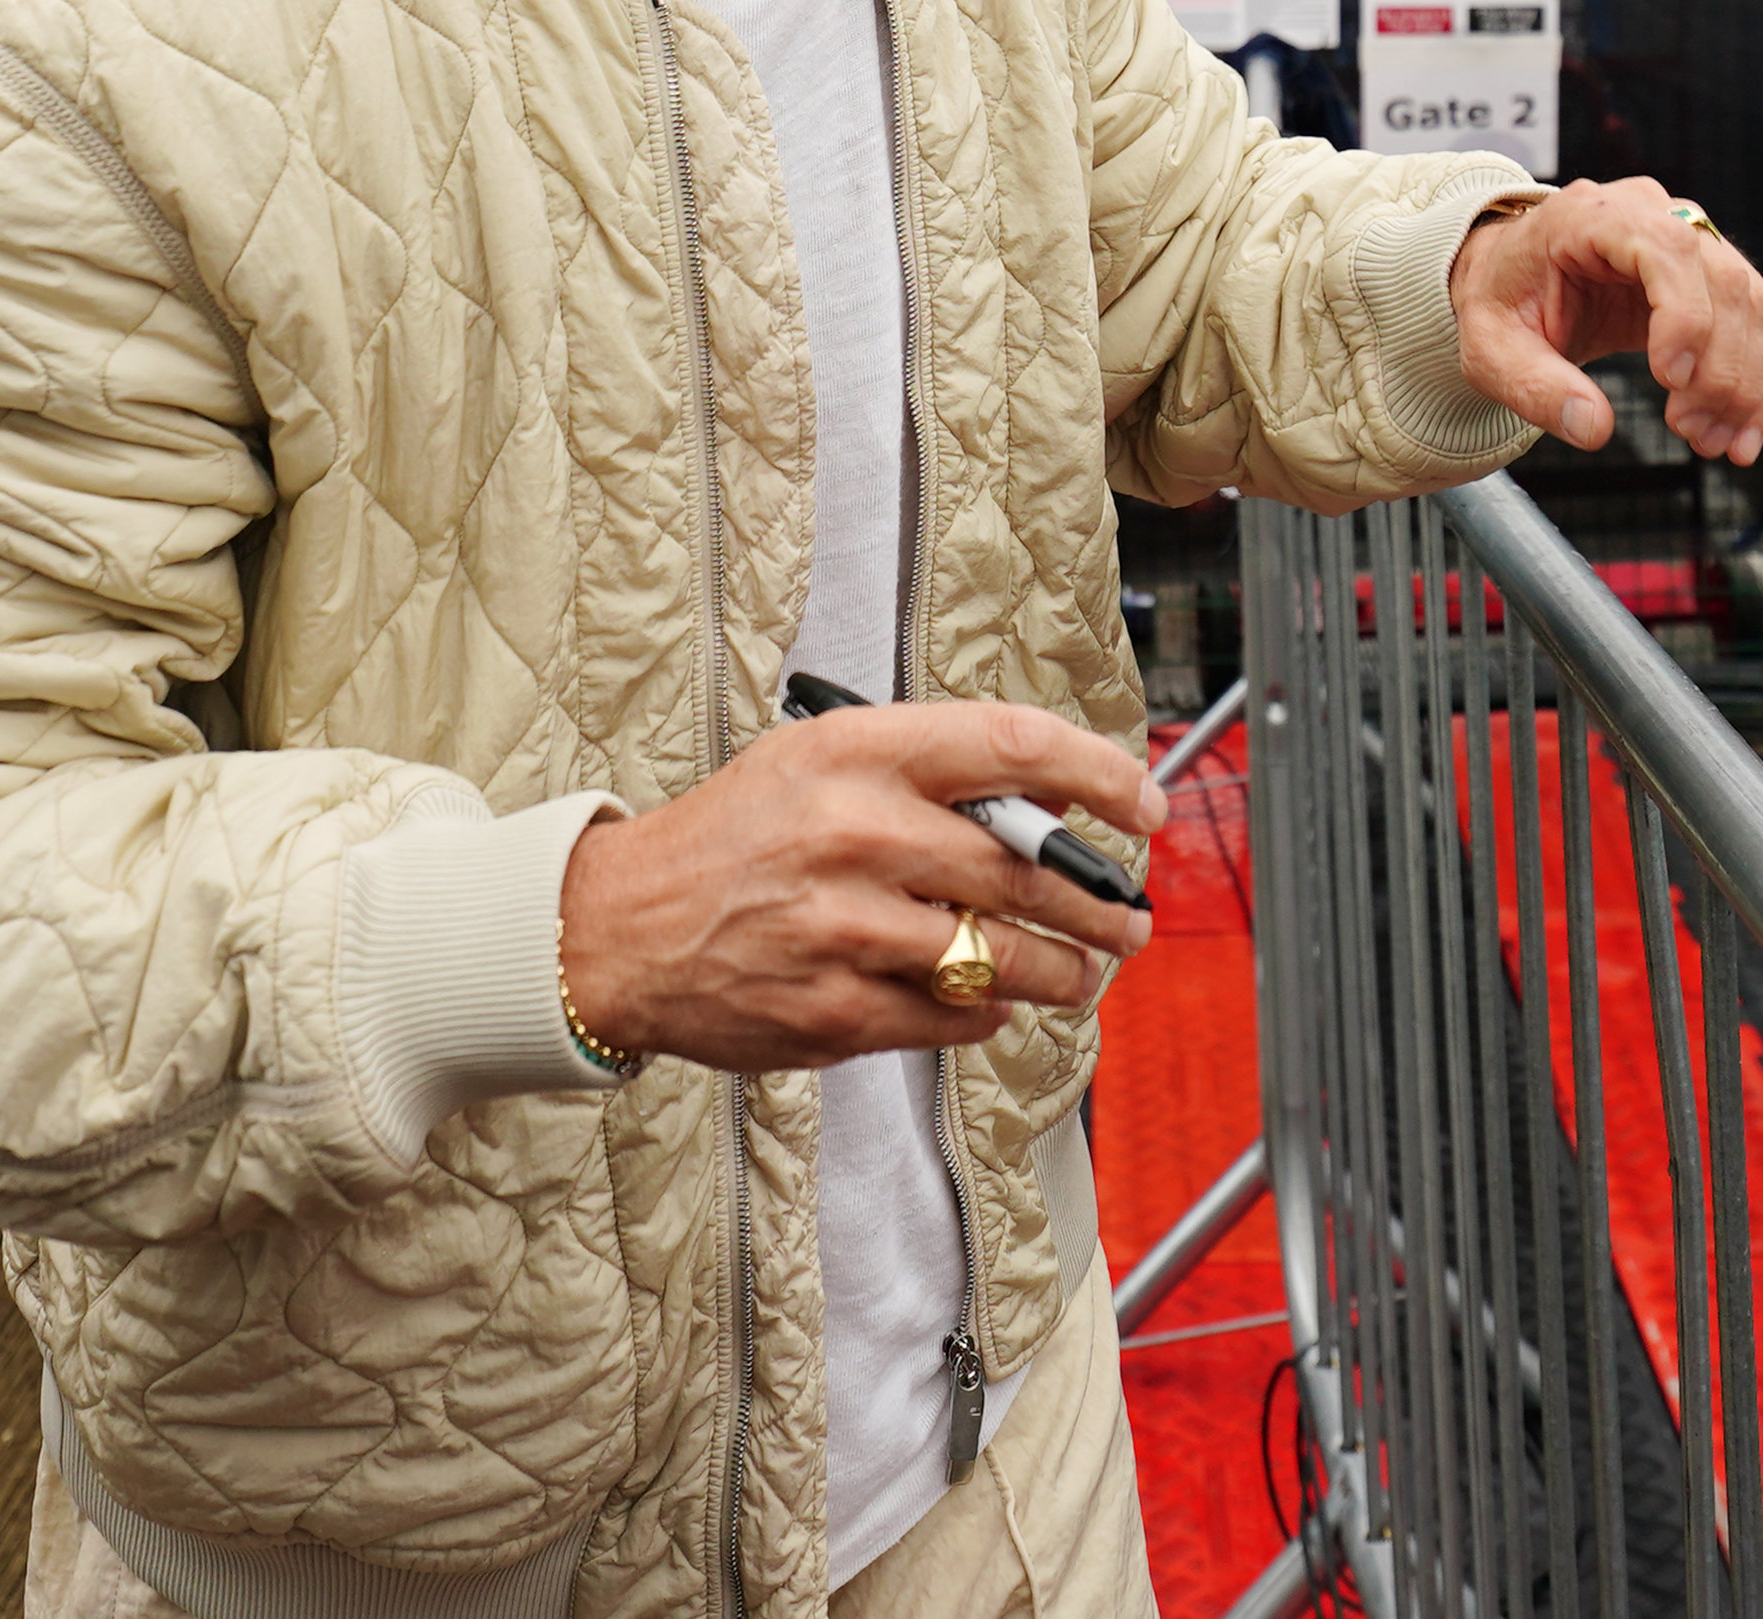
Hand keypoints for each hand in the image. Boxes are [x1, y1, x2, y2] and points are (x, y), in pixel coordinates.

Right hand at [557, 702, 1164, 1073]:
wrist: (621, 927)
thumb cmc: (736, 836)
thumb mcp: (818, 759)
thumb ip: (926, 771)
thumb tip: (1050, 804)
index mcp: (855, 752)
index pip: (1012, 745)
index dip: (1098, 774)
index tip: (1141, 803)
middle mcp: (855, 831)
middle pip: (1025, 869)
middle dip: (1099, 902)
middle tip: (1128, 916)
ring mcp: (845, 927)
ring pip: (1002, 956)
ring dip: (1065, 971)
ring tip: (1082, 971)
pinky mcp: (834, 1010)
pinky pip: (953, 1017)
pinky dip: (988, 1013)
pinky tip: (991, 999)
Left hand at [1448, 176, 1762, 463]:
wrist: (1510, 281)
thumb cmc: (1500, 303)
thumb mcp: (1491, 349)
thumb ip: (1536, 387)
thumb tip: (1595, 429)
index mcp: (1590, 216)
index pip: (1666, 249)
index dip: (1683, 314)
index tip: (1671, 380)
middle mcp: (1652, 214)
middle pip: (1721, 280)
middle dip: (1720, 367)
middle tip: (1691, 432)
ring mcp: (1689, 238)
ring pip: (1750, 305)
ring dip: (1744, 384)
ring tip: (1712, 444)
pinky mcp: (1709, 276)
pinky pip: (1753, 325)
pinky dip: (1755, 383)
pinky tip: (1738, 435)